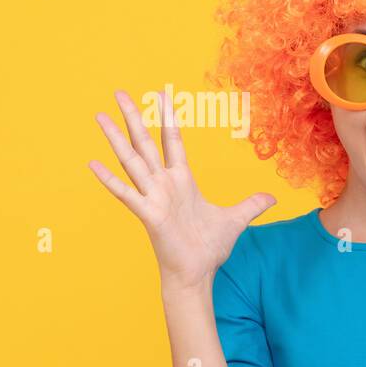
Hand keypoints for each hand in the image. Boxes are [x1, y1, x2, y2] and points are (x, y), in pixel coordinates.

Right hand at [88, 90, 275, 298]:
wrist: (197, 275)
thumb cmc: (208, 249)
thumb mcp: (235, 220)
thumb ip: (251, 205)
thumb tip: (272, 198)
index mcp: (181, 180)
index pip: (172, 140)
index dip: (167, 116)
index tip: (161, 92)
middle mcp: (163, 184)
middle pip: (145, 142)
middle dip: (134, 116)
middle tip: (120, 92)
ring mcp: (153, 197)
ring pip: (131, 160)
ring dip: (116, 138)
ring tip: (100, 116)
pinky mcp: (148, 214)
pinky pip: (126, 193)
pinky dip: (109, 179)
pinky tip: (93, 163)